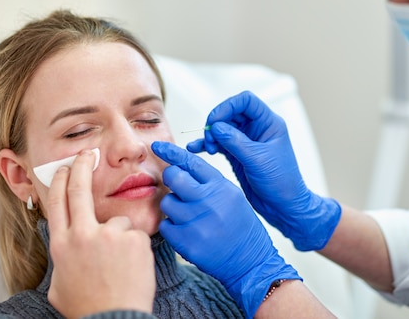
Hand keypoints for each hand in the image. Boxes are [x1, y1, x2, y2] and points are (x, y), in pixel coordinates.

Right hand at [46, 149, 154, 317]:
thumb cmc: (88, 306)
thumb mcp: (60, 284)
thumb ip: (64, 259)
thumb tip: (66, 247)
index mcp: (62, 245)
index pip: (56, 202)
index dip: (58, 180)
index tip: (62, 168)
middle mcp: (83, 235)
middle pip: (79, 189)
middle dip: (81, 166)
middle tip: (87, 154)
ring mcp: (110, 235)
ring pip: (117, 222)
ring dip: (120, 237)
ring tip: (121, 266)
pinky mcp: (134, 239)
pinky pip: (136, 235)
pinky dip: (136, 249)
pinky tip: (133, 268)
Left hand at [151, 141, 300, 318]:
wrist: (250, 260)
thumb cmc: (240, 226)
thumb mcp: (232, 196)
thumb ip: (208, 182)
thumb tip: (180, 167)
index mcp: (221, 187)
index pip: (191, 162)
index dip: (172, 152)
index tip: (158, 146)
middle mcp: (208, 201)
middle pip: (174, 177)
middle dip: (171, 179)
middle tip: (177, 188)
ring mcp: (196, 222)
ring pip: (167, 202)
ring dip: (172, 207)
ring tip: (187, 215)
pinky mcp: (187, 242)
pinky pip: (165, 226)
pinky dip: (171, 228)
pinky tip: (186, 231)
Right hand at [187, 90, 340, 250]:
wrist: (283, 206)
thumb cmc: (282, 182)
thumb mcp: (258, 160)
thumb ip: (236, 142)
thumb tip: (216, 127)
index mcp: (269, 124)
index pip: (246, 101)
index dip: (228, 106)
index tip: (215, 120)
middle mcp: (257, 129)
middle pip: (230, 113)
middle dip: (216, 123)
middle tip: (210, 138)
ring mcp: (246, 141)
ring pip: (222, 128)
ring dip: (211, 135)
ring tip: (207, 148)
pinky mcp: (236, 154)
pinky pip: (218, 143)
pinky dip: (206, 145)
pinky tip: (195, 149)